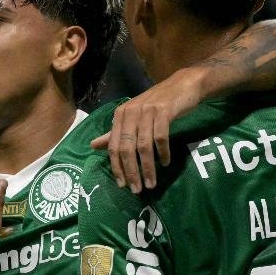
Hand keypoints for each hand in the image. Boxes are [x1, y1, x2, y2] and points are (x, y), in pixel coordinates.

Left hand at [90, 66, 205, 192]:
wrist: (183, 85)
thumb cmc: (157, 104)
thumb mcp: (133, 117)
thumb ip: (115, 133)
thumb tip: (92, 146)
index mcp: (120, 115)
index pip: (113, 146)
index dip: (117, 167)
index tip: (122, 185)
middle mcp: (130, 112)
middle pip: (126, 148)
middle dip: (131, 171)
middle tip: (137, 189)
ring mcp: (147, 111)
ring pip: (143, 146)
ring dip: (148, 168)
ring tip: (151, 183)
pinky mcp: (164, 111)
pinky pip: (161, 137)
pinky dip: (163, 153)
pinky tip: (165, 163)